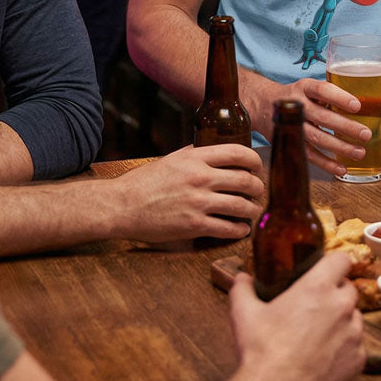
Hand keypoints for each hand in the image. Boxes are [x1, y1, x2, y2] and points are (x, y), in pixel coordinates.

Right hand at [110, 143, 264, 241]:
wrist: (122, 206)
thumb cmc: (144, 182)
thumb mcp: (172, 159)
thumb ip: (195, 154)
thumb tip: (215, 150)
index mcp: (196, 158)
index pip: (238, 153)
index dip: (255, 161)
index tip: (258, 168)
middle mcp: (200, 178)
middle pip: (245, 180)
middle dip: (258, 188)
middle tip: (259, 192)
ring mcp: (198, 202)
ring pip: (240, 206)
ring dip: (252, 210)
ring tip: (252, 211)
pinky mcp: (194, 225)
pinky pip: (227, 228)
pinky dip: (239, 230)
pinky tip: (241, 229)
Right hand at [229, 252, 364, 380]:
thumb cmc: (262, 350)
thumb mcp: (244, 313)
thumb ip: (243, 289)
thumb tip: (242, 279)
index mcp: (317, 287)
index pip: (341, 259)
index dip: (334, 264)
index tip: (327, 271)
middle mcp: (341, 306)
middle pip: (349, 289)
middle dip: (336, 294)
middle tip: (317, 307)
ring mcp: (353, 334)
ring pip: (355, 318)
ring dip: (342, 322)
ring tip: (319, 336)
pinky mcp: (358, 360)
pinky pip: (357, 348)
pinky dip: (345, 350)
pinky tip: (325, 358)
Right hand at [276, 77, 371, 176]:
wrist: (262, 105)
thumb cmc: (296, 96)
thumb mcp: (309, 88)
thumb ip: (330, 97)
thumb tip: (365, 108)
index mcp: (304, 87)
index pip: (323, 90)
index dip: (340, 98)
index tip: (357, 106)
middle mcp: (297, 105)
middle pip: (322, 117)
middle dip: (345, 127)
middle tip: (366, 134)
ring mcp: (292, 125)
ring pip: (317, 138)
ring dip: (339, 147)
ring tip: (359, 153)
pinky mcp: (290, 142)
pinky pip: (309, 155)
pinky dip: (326, 163)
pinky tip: (341, 168)